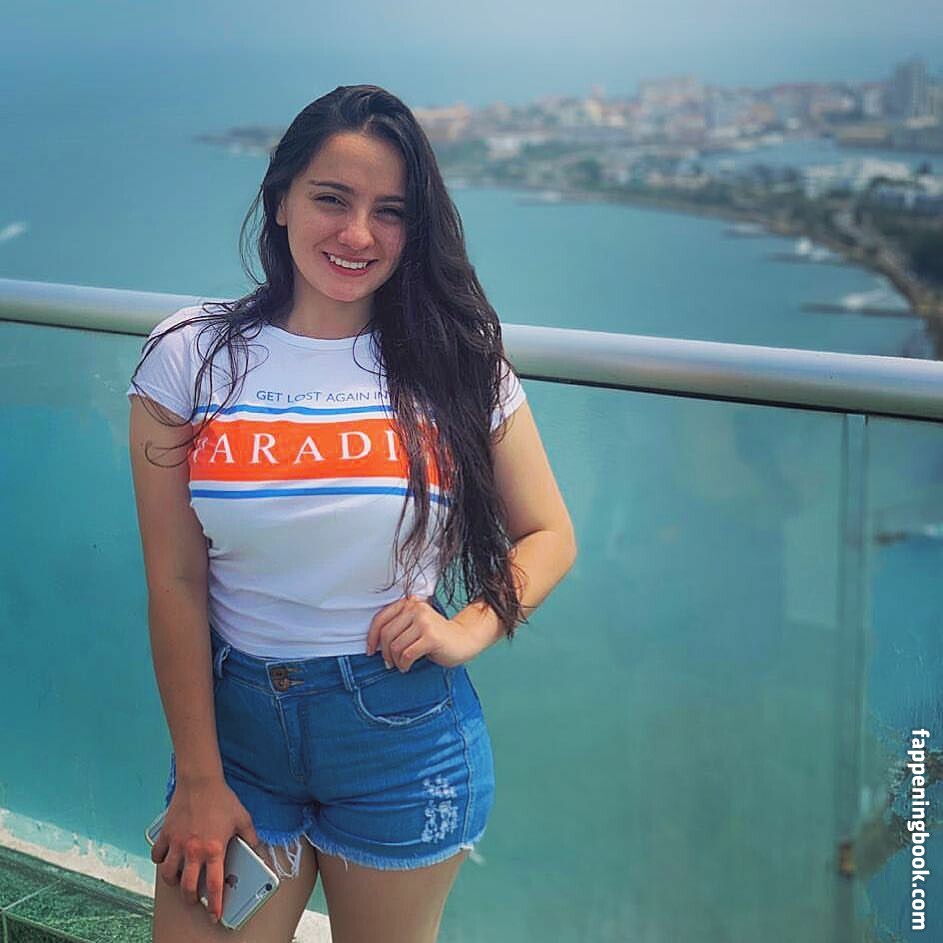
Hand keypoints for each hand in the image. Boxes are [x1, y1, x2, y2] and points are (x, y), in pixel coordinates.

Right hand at [150, 776, 260, 924]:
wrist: (200, 781)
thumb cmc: (222, 799)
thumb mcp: (243, 818)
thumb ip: (251, 837)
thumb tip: (258, 849)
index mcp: (214, 850)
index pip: (215, 885)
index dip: (215, 904)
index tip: (215, 915)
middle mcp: (194, 851)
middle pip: (187, 887)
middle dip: (191, 899)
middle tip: (194, 900)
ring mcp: (177, 844)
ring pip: (168, 875)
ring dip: (173, 882)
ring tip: (180, 880)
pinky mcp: (166, 835)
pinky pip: (157, 855)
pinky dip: (160, 860)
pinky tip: (166, 859)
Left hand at [366, 595, 479, 671]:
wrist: (463, 640)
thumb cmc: (435, 636)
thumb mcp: (414, 624)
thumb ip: (397, 625)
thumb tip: (373, 643)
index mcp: (409, 603)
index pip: (381, 618)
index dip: (371, 636)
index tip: (370, 650)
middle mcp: (416, 608)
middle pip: (387, 634)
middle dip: (384, 652)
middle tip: (388, 663)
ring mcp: (424, 621)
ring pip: (396, 646)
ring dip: (395, 661)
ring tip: (400, 665)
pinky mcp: (431, 637)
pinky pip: (407, 655)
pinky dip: (404, 665)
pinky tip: (407, 667)